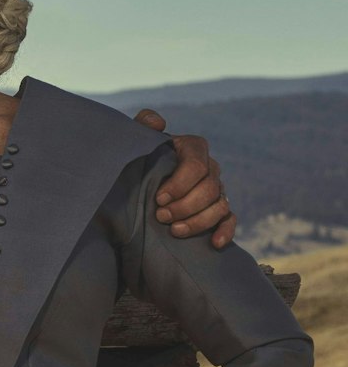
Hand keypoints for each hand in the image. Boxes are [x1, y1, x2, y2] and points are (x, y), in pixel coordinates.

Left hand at [134, 109, 235, 248]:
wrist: (139, 179)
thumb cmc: (138, 157)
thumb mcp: (137, 140)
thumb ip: (143, 126)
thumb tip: (157, 123)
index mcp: (193, 148)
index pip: (197, 165)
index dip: (180, 184)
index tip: (158, 198)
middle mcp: (210, 168)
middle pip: (209, 188)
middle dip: (185, 206)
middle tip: (160, 216)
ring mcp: (217, 189)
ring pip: (220, 206)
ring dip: (199, 221)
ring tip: (175, 230)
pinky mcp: (218, 209)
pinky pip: (230, 220)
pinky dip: (226, 232)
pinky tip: (214, 243)